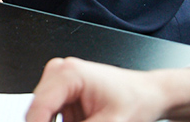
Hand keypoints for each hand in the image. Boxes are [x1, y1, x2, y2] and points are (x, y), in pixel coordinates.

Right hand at [25, 57, 189, 121]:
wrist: (151, 94)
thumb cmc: (138, 100)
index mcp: (69, 73)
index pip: (39, 107)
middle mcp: (60, 72)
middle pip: (38, 110)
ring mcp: (59, 80)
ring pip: (43, 114)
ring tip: (85, 119)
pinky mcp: (63, 92)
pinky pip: (51, 114)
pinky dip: (62, 121)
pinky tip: (83, 120)